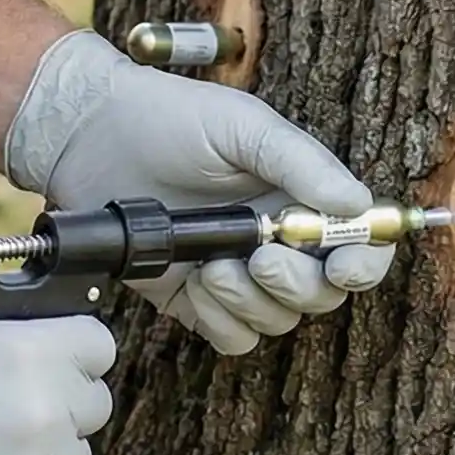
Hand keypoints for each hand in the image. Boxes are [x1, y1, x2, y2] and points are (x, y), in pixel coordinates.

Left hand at [1, 30, 395, 352]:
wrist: (91, 137)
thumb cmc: (171, 119)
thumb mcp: (244, 126)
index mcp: (299, 196)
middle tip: (261, 259)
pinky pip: (232, 336)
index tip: (342, 268)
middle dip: (298, 285)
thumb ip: (302, 163)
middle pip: (322, 293)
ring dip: (253, 302)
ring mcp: (237, 274)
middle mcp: (277, 240)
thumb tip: (357, 203)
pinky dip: (223, 320)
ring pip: (278, 320)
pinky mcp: (196, 300)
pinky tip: (197, 287)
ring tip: (212, 268)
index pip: (358, 242)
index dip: (363, 263)